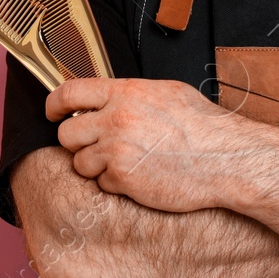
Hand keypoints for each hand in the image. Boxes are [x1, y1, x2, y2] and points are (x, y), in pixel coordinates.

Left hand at [46, 78, 246, 213]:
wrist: (225, 159)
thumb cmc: (203, 127)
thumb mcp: (166, 93)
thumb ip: (131, 95)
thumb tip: (108, 98)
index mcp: (124, 93)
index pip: (69, 92)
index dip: (54, 104)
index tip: (53, 112)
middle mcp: (115, 119)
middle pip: (66, 134)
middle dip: (77, 142)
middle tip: (96, 145)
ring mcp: (116, 151)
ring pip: (80, 163)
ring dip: (96, 166)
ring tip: (125, 163)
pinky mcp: (123, 180)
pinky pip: (102, 184)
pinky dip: (116, 184)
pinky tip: (140, 177)